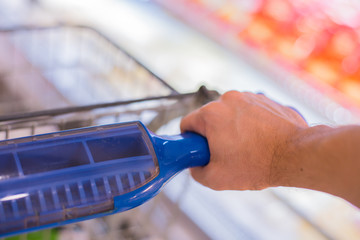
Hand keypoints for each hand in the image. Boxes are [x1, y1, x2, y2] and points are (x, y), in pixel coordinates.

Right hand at [180, 91, 307, 190]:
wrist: (296, 154)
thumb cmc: (258, 164)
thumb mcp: (216, 178)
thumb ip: (196, 172)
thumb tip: (196, 165)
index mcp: (211, 114)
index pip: (187, 123)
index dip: (190, 140)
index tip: (200, 151)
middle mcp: (228, 99)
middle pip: (209, 117)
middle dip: (213, 134)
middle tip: (225, 153)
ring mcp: (248, 96)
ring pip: (229, 114)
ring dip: (231, 128)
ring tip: (246, 147)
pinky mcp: (265, 99)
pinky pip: (248, 111)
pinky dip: (249, 123)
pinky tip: (259, 140)